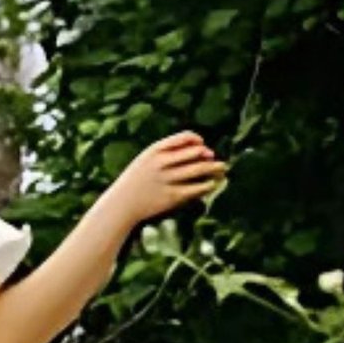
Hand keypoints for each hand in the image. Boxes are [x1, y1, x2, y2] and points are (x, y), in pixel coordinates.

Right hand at [106, 131, 227, 226]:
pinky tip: (211, 185)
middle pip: (195, 152)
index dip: (198, 141)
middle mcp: (162, 163)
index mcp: (155, 150)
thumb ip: (170, 152)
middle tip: (216, 160)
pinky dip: (207, 186)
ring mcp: (167, 180)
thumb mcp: (147, 160)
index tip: (202, 147)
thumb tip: (204, 150)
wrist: (122, 205)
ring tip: (222, 170)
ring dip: (214, 169)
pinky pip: (196, 189)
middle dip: (208, 155)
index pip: (185, 137)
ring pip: (199, 169)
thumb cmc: (138, 181)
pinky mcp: (171, 197)